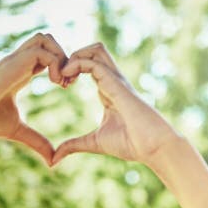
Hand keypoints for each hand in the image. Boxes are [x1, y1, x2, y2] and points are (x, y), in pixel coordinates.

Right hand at [0, 33, 68, 162]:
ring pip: (45, 38)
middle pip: (46, 39)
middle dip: (64, 56)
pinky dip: (55, 64)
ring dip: (60, 56)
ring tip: (61, 82)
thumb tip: (52, 161)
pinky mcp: (12, 64)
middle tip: (66, 81)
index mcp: (19, 72)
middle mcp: (16, 62)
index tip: (66, 86)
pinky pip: (42, 52)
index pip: (44, 54)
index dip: (60, 65)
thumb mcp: (18, 130)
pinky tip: (55, 83)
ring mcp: (13, 61)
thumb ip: (36, 141)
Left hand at [51, 43, 182, 167]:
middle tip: (60, 77)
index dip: (71, 69)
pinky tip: (67, 80)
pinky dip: (76, 65)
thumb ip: (74, 145)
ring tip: (64, 77)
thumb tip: (54, 158)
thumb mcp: (95, 143)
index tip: (61, 85)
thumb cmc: (132, 144)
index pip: (89, 65)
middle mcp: (113, 81)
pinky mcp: (117, 85)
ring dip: (74, 57)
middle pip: (94, 50)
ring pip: (95, 49)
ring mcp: (116, 81)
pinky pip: (94, 63)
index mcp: (108, 90)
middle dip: (72, 57)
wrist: (153, 147)